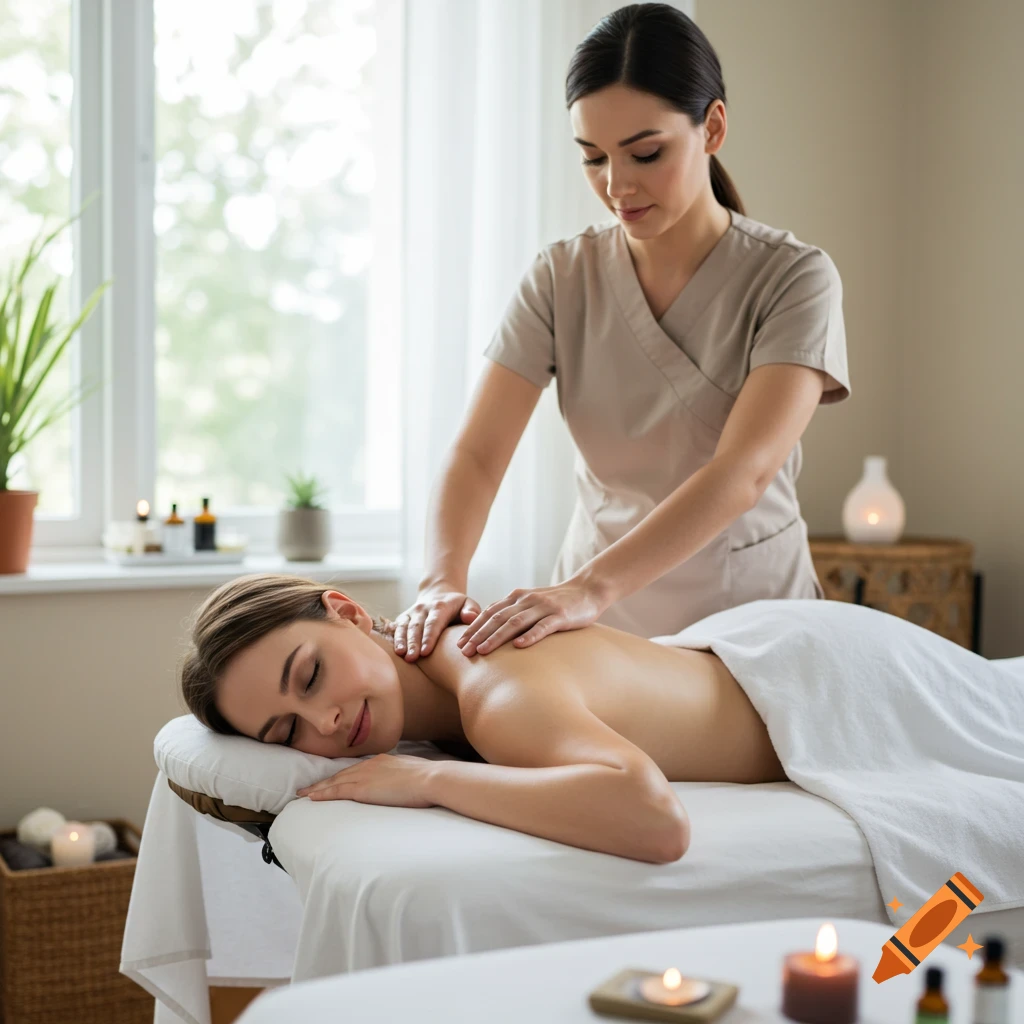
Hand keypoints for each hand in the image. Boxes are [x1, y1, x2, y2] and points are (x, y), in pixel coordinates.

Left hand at [296, 754, 436, 808]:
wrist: (431, 779)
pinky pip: (336, 791)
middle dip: (324, 781)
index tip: (333, 780)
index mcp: (383, 760)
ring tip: (303, 794)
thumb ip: (404, 777)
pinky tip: (310, 798)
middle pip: (342, 774)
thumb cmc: (429, 778)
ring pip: (335, 782)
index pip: (357, 769)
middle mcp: (370, 765)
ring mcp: (365, 776)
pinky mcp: (362, 789)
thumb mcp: (415, 773)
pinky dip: (322, 794)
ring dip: (317, 788)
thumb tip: (407, 783)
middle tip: (308, 787)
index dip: (343, 775)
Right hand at [394, 584, 481, 660]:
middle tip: (412, 658)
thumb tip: (470, 618)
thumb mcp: (467, 604)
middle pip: (417, 627)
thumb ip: (471, 610)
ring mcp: (412, 612)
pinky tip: (394, 650)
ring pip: (404, 627)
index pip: (434, 623)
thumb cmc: (457, 606)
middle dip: (413, 643)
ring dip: (402, 641)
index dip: (429, 637)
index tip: (425, 652)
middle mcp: (423, 608)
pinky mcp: (403, 617)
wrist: (438, 594)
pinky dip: (395, 638)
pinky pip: (397, 627)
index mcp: (440, 606)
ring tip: (401, 655)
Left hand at [457, 577, 609, 655]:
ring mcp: (543, 608)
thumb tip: (488, 629)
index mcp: (517, 597)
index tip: (459, 644)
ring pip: (515, 623)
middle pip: (497, 618)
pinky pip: (543, 627)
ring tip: (483, 651)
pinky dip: (530, 636)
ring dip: (497, 637)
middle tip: (464, 652)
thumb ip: (512, 612)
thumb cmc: (556, 602)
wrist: (587, 590)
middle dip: (478, 635)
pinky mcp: (560, 616)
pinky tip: (519, 647)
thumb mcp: (530, 604)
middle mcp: (527, 600)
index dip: (473, 628)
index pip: (489, 613)